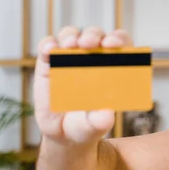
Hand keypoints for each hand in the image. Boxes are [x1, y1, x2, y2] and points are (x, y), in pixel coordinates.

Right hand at [34, 26, 132, 144]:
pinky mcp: (48, 62)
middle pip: (96, 36)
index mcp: (112, 67)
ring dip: (71, 36)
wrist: (63, 134)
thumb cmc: (87, 125)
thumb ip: (100, 121)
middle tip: (89, 44)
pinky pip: (48, 46)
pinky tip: (49, 50)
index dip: (119, 40)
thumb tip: (106, 115)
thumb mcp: (94, 126)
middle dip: (93, 36)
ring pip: (72, 35)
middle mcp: (92, 58)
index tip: (115, 45)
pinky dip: (48, 44)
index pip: (120, 45)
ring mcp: (69, 58)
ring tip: (70, 45)